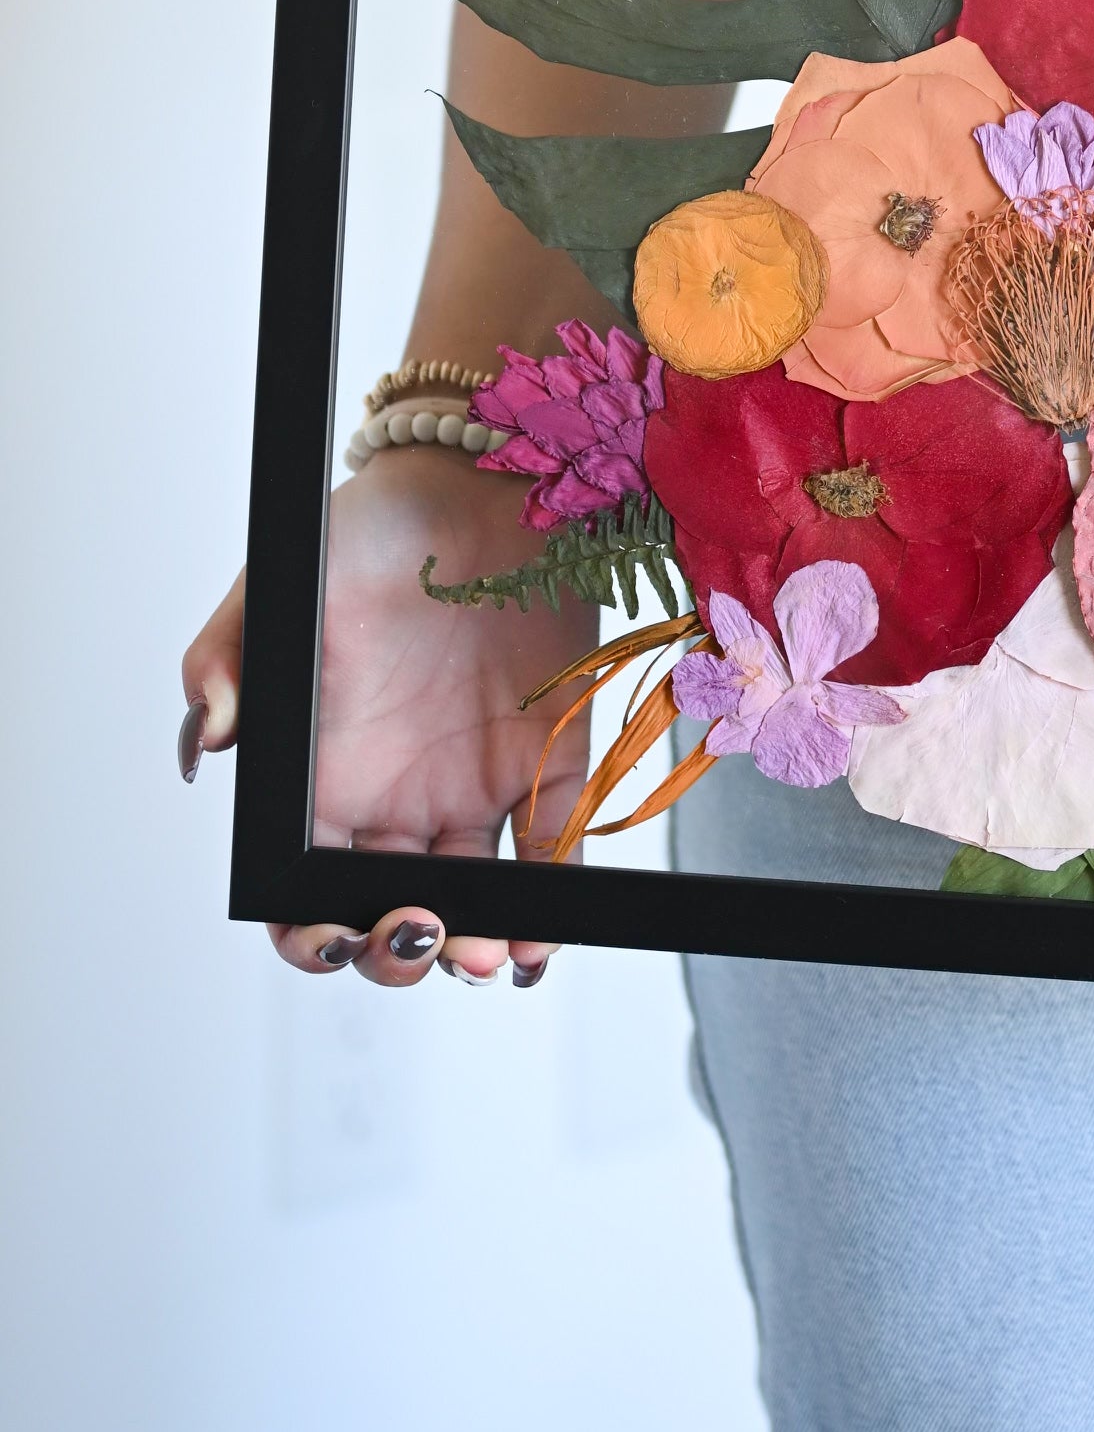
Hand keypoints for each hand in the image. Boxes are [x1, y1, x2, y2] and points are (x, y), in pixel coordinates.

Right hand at [181, 449, 596, 989]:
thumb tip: (204, 741)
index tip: (329, 934)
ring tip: (485, 952)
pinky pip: (550, 850)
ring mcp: (471, 782)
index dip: (309, 929)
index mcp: (322, 769)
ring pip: (470, 899)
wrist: (483, 478)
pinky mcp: (545, 759)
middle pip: (386, 909)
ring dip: (474, 945)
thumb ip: (225, 662)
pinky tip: (541, 937)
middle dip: (394, 948)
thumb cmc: (370, 529)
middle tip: (415, 934)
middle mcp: (394, 792)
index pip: (303, 881)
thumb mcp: (282, 583)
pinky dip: (551, 902)